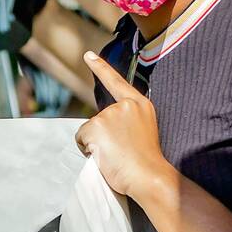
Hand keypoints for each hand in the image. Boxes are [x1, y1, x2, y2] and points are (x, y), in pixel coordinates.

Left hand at [75, 51, 168, 198]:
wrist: (149, 176)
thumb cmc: (146, 163)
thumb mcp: (141, 132)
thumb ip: (124, 122)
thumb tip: (100, 128)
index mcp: (139, 105)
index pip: (116, 82)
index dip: (100, 68)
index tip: (88, 55)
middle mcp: (125, 105)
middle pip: (99, 119)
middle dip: (103, 137)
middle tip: (122, 152)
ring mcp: (110, 114)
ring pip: (89, 130)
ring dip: (97, 145)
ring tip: (117, 156)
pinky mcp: (97, 125)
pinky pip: (81, 139)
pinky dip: (88, 150)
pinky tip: (106, 156)